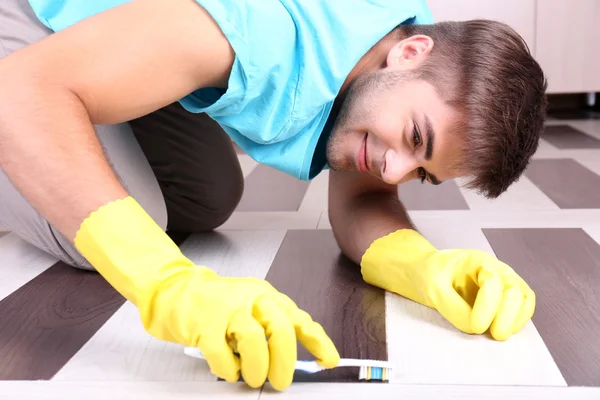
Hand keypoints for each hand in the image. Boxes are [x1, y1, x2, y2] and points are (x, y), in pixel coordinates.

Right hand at [148, 269, 339, 389]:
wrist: (176, 291)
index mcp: (265, 295)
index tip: (329, 359)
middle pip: (280, 328)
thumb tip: (294, 358)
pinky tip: (229, 370)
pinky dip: (228, 370)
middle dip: (284, 361)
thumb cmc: (216, 303)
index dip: (317, 340)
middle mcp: (250, 299)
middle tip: (280, 381)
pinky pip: (222, 354)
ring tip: (253, 378)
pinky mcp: (204, 325)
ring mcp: (227, 310)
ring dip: (257, 367)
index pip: (299, 318)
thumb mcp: (251, 307)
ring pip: (254, 340)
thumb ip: (272, 327)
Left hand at [360, 229, 534, 340]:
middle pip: (515, 290)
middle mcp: (496, 269)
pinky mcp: (504, 298)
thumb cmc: (430, 274)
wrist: (427, 274)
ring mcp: (503, 283)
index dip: (488, 306)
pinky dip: (518, 321)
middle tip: (494, 335)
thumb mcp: (432, 288)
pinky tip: (504, 330)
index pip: (492, 281)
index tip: (475, 326)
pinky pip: (522, 308)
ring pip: (523, 299)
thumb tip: (475, 329)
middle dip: (507, 315)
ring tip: (499, 335)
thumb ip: (452, 308)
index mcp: (477, 260)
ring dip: (516, 320)